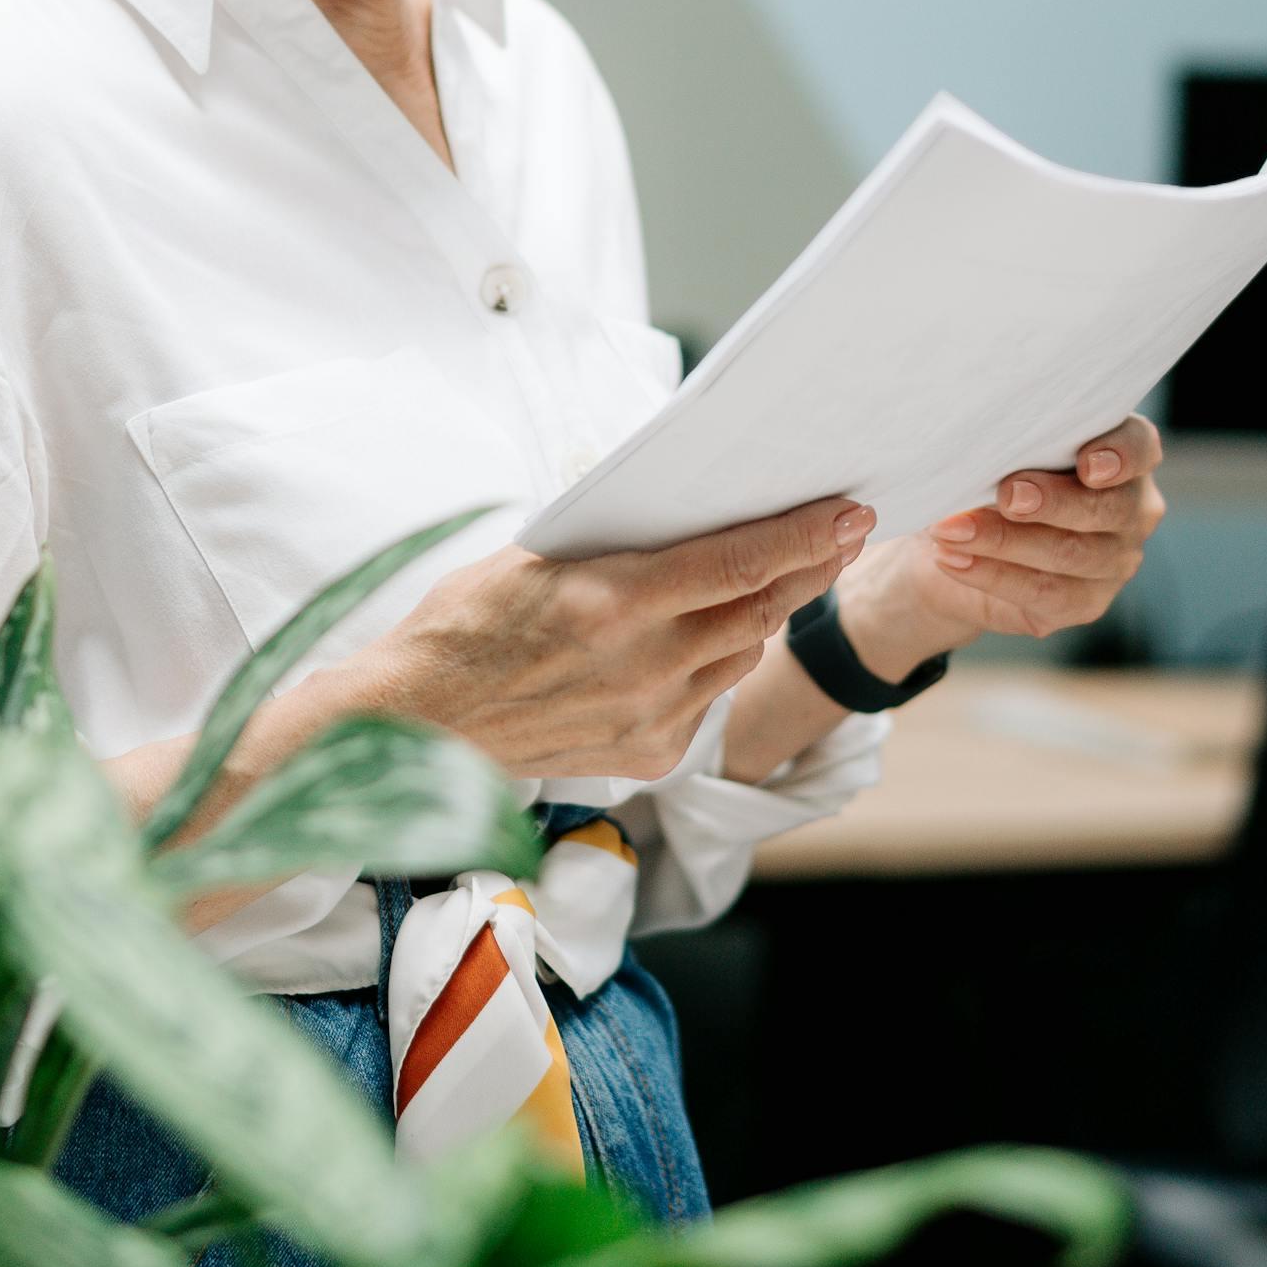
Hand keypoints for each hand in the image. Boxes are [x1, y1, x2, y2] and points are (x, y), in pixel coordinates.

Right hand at [360, 494, 876, 782]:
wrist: (418, 726)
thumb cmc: (466, 625)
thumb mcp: (535, 558)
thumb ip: (619, 545)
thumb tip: (693, 514)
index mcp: (613, 601)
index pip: (740, 562)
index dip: (805, 536)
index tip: (847, 512)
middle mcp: (644, 665)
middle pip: (761, 607)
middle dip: (809, 568)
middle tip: (840, 533)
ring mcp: (651, 717)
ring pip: (742, 653)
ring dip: (761, 613)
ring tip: (771, 578)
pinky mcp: (650, 755)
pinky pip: (709, 697)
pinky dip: (713, 663)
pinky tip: (695, 641)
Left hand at [838, 414, 1166, 672]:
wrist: (953, 541)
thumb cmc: (986, 475)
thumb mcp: (997, 449)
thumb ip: (1008, 442)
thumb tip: (980, 443)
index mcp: (1122, 456)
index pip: (1140, 448)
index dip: (1120, 455)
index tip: (1086, 463)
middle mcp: (1132, 508)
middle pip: (1107, 508)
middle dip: (1053, 502)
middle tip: (1006, 496)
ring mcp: (1115, 560)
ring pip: (1071, 553)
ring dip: (1005, 541)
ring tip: (951, 529)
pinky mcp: (1086, 602)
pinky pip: (1045, 592)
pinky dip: (993, 574)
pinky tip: (955, 560)